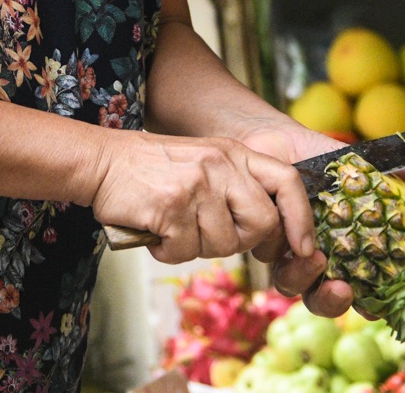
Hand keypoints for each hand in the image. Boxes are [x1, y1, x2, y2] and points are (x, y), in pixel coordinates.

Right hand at [91, 132, 319, 267]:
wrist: (101, 161)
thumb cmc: (152, 169)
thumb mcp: (205, 161)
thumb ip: (237, 186)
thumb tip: (270, 232)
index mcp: (233, 154)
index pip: (288, 182)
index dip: (301, 219)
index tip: (302, 248)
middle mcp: (220, 166)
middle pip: (261, 225)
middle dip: (238, 241)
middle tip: (204, 231)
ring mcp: (197, 186)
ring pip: (222, 245)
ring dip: (195, 246)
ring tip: (171, 225)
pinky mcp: (171, 207)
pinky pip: (185, 251)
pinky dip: (167, 250)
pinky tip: (154, 229)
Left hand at [230, 115, 404, 317]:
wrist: (277, 141)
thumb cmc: (319, 158)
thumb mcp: (356, 164)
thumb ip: (387, 175)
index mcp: (344, 252)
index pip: (359, 290)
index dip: (367, 304)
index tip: (374, 307)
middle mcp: (314, 258)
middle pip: (322, 299)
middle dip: (332, 301)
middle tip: (342, 288)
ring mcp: (286, 251)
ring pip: (291, 282)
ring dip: (303, 277)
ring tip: (313, 255)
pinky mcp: (260, 238)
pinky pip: (267, 254)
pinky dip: (277, 248)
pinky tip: (285, 229)